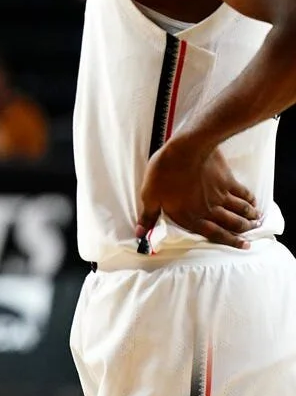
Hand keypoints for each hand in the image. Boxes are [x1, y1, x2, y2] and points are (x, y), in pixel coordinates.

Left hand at [138, 138, 258, 249]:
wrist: (185, 150)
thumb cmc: (164, 173)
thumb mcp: (149, 196)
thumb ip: (148, 217)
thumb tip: (140, 234)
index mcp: (190, 217)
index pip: (213, 234)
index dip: (229, 241)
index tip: (242, 245)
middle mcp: (209, 210)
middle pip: (231, 224)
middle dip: (242, 230)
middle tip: (251, 234)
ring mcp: (220, 196)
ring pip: (240, 210)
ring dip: (249, 217)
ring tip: (256, 221)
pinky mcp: (228, 181)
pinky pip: (243, 193)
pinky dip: (251, 199)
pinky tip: (254, 202)